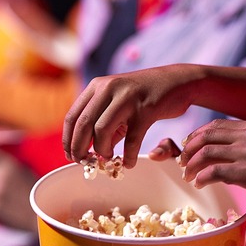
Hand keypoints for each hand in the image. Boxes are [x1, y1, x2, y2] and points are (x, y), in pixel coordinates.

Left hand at [62, 65, 201, 168]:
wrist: (177, 82)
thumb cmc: (144, 96)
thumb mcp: (118, 102)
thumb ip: (103, 122)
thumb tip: (89, 149)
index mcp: (97, 87)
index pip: (72, 116)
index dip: (68, 140)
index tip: (70, 155)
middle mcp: (109, 88)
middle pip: (83, 125)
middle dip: (80, 148)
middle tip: (84, 162)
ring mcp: (127, 97)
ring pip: (102, 131)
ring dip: (102, 151)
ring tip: (108, 159)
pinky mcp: (146, 108)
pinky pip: (131, 139)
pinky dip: (128, 156)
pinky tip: (128, 163)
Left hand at [178, 119, 245, 218]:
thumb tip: (222, 152)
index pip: (215, 125)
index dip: (196, 135)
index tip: (187, 147)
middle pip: (206, 136)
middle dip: (188, 149)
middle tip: (182, 163)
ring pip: (206, 153)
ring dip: (191, 166)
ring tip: (188, 177)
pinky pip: (213, 172)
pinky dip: (201, 178)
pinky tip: (199, 185)